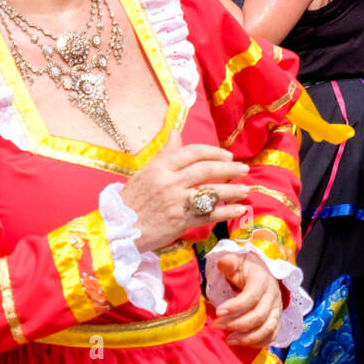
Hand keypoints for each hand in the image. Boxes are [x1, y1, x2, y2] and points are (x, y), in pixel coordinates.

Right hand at [119, 142, 249, 253]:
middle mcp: (169, 181)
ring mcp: (176, 201)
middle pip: (206, 169)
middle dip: (228, 168)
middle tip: (243, 169)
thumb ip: (164, 154)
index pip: (192, 153)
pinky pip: (209, 214)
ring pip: (210, 191)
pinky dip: (226, 212)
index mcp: (160, 167)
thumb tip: (176, 133)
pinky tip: (239, 210)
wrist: (117, 230)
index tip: (227, 155)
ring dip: (232, 190)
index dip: (213, 152)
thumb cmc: (130, 202)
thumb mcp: (144, 173)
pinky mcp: (180, 221)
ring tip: (246, 190)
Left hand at [212, 252, 281, 346]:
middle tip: (217, 326)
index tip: (218, 312)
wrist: (262, 272)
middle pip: (259, 315)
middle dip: (237, 324)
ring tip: (228, 340)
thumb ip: (229, 262)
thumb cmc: (246, 268)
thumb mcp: (238, 261)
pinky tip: (241, 343)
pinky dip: (258, 342)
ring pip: (268, 329)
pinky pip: (272, 336)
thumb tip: (223, 263)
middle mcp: (273, 296)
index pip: (252, 296)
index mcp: (263, 280)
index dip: (235, 306)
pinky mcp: (276, 320)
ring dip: (248, 338)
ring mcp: (277, 310)